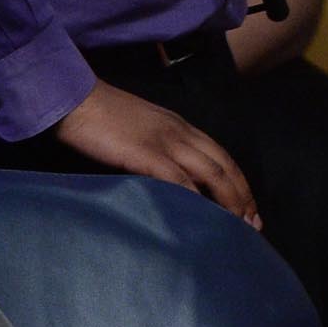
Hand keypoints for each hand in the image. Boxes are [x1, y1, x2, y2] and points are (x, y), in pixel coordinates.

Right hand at [53, 81, 258, 225]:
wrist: (75, 99)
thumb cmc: (98, 115)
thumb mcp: (137, 129)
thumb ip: (155, 148)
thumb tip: (163, 176)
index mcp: (180, 126)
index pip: (221, 155)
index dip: (239, 182)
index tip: (247, 207)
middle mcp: (181, 133)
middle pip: (224, 166)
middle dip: (243, 196)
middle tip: (253, 225)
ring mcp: (166, 142)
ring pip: (211, 174)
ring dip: (228, 202)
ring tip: (237, 227)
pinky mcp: (147, 154)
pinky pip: (179, 180)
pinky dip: (195, 201)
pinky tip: (202, 219)